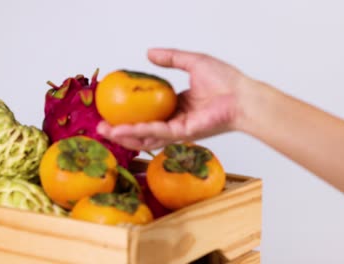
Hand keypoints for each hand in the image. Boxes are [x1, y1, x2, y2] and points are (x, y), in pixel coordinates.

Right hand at [97, 48, 254, 149]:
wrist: (242, 95)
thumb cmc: (226, 80)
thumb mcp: (192, 62)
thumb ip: (171, 58)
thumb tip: (149, 53)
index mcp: (176, 105)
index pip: (148, 112)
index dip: (129, 112)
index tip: (111, 108)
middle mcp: (175, 120)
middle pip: (143, 128)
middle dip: (120, 129)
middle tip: (101, 125)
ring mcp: (178, 129)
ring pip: (146, 136)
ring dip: (124, 135)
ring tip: (104, 131)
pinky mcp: (183, 133)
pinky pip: (157, 132)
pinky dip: (139, 132)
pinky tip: (121, 131)